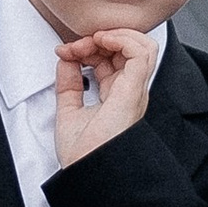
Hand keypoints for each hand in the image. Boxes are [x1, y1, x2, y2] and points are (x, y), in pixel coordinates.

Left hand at [55, 27, 159, 166]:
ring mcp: (134, 90)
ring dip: (114, 34)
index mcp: (117, 96)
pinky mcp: (134, 90)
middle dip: (98, 38)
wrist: (87, 172)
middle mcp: (129, 91)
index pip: (112, 59)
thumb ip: (68, 84)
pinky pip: (141, 52)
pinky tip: (101, 42)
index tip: (65, 52)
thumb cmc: (82, 154)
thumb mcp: (68, 110)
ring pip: (142, 45)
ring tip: (91, 40)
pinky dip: (121, 38)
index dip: (89, 48)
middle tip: (74, 46)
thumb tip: (66, 59)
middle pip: (126, 49)